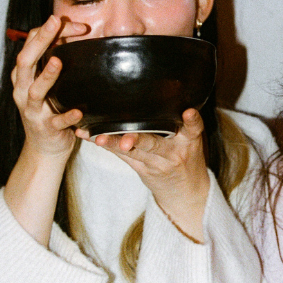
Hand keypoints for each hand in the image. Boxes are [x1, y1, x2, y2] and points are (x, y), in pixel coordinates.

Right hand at [11, 15, 87, 158]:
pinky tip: (78, 111)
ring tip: (58, 62)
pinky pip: (56, 121)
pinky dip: (67, 116)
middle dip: (40, 40)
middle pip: (26, 62)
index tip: (66, 21)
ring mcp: (32, 110)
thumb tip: (77, 30)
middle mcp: (23, 90)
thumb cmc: (50, 108)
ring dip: (47, 76)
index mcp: (23, 76)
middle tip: (55, 22)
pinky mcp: (46, 128)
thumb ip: (57, 58)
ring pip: (35, 91)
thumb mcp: (49, 82)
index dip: (45, 30)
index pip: (29, 45)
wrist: (44, 148)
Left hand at [77, 108, 210, 240]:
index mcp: (189, 141)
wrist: (186, 194)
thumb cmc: (186, 157)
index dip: (192, 121)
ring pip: (133, 153)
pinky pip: (122, 157)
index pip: (194, 129)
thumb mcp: (191, 141)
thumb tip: (167, 88)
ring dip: (114, 143)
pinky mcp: (144, 171)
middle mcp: (174, 152)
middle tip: (127, 140)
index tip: (189, 113)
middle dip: (139, 141)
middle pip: (155, 144)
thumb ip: (177, 122)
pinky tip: (88, 137)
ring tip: (98, 138)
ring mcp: (157, 164)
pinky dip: (106, 145)